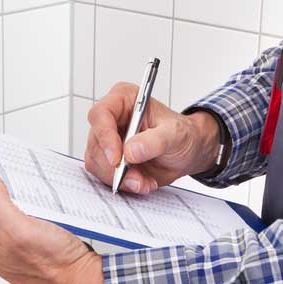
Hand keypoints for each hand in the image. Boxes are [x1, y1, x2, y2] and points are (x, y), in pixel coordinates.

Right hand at [85, 82, 221, 193]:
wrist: (186, 153)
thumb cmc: (181, 135)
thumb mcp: (175, 134)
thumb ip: (155, 141)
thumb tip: (130, 151)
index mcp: (124, 99)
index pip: (101, 114)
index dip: (105, 137)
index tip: (116, 159)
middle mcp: (111, 119)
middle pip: (96, 143)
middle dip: (115, 167)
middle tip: (137, 178)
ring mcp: (107, 140)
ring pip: (97, 163)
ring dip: (120, 178)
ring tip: (144, 181)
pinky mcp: (107, 160)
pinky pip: (104, 176)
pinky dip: (123, 184)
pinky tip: (141, 182)